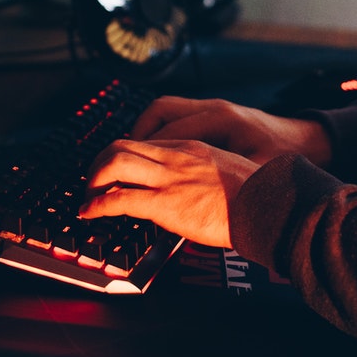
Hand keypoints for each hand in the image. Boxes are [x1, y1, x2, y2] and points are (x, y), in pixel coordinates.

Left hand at [80, 138, 257, 248]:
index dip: (123, 157)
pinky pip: (119, 199)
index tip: (116, 173)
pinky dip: (97, 205)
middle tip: (94, 182)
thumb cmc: (256, 197)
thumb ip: (206, 176)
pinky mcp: (165, 203)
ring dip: (94, 180)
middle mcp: (176, 156)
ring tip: (89, 197)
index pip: (145, 143)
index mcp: (192, 148)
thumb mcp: (228, 173)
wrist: (267, 205)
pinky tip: (89, 213)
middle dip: (100, 163)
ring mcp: (169, 178)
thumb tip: (196, 193)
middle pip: (121, 145)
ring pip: (114, 163)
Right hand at [130, 96, 332, 166]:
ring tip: (126, 160)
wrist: (305, 141)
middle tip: (112, 171)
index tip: (121, 184)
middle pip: (158, 114)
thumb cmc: (282, 159)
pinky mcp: (211, 113)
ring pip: (162, 111)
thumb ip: (220, 186)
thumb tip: (189, 204)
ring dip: (141, 134)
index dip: (144, 157)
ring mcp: (211, 109)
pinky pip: (174, 115)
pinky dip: (157, 131)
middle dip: (132, 141)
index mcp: (222, 122)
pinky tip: (151, 154)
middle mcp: (212, 110)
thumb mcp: (253, 178)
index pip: (170, 135)